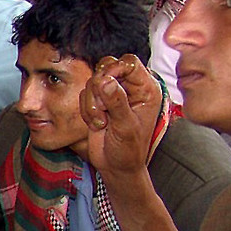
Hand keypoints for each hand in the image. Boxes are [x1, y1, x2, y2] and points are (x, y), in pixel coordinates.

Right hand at [80, 54, 162, 182]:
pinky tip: (96, 124)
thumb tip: (106, 81)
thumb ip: (116, 103)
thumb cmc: (128, 151)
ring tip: (101, 122)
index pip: (130, 63)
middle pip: (108, 66)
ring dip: (91, 103)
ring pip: (93, 81)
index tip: (105, 85)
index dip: (115, 69)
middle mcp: (130, 88)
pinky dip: (85, 109)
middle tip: (102, 107)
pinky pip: (84, 94)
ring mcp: (113, 94)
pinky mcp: (98, 102)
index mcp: (145, 89)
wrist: (116, 167)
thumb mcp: (126, 127)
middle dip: (99, 87)